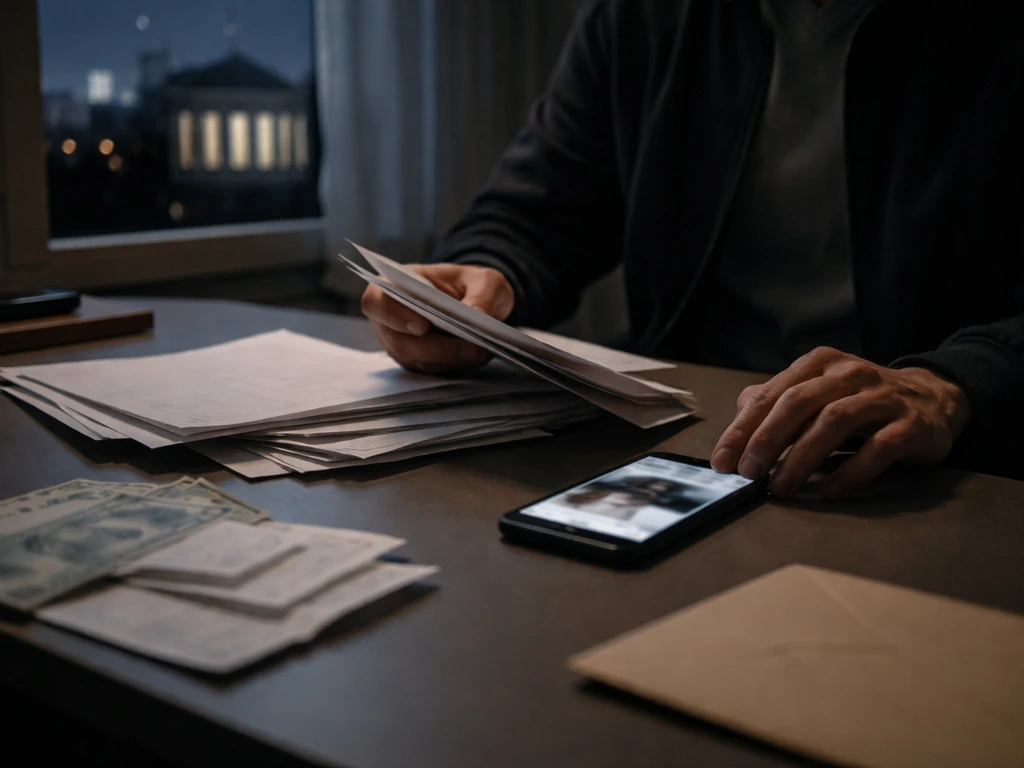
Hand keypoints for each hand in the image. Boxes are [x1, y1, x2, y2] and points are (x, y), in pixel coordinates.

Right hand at [361, 262, 514, 373]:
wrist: (476, 302)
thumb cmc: (470, 284)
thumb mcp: (484, 279)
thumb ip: (482, 293)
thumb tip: (477, 314)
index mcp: (396, 285)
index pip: (377, 301)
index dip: (393, 315)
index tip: (422, 326)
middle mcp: (390, 318)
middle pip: (398, 340)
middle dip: (435, 347)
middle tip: (469, 347)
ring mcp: (400, 343)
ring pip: (415, 359)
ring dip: (447, 359)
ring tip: (478, 353)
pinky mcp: (416, 362)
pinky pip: (429, 370)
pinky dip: (452, 366)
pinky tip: (474, 359)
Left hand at [709, 347, 971, 498]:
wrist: (933, 398)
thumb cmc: (859, 401)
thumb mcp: (816, 394)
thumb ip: (776, 406)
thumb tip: (736, 433)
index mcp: (818, 364)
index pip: (771, 395)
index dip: (742, 429)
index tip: (722, 462)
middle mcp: (849, 374)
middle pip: (799, 402)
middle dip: (767, 439)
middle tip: (748, 473)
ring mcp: (882, 397)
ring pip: (835, 421)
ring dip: (802, 458)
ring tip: (781, 488)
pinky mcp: (911, 425)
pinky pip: (878, 448)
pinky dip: (851, 471)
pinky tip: (830, 492)